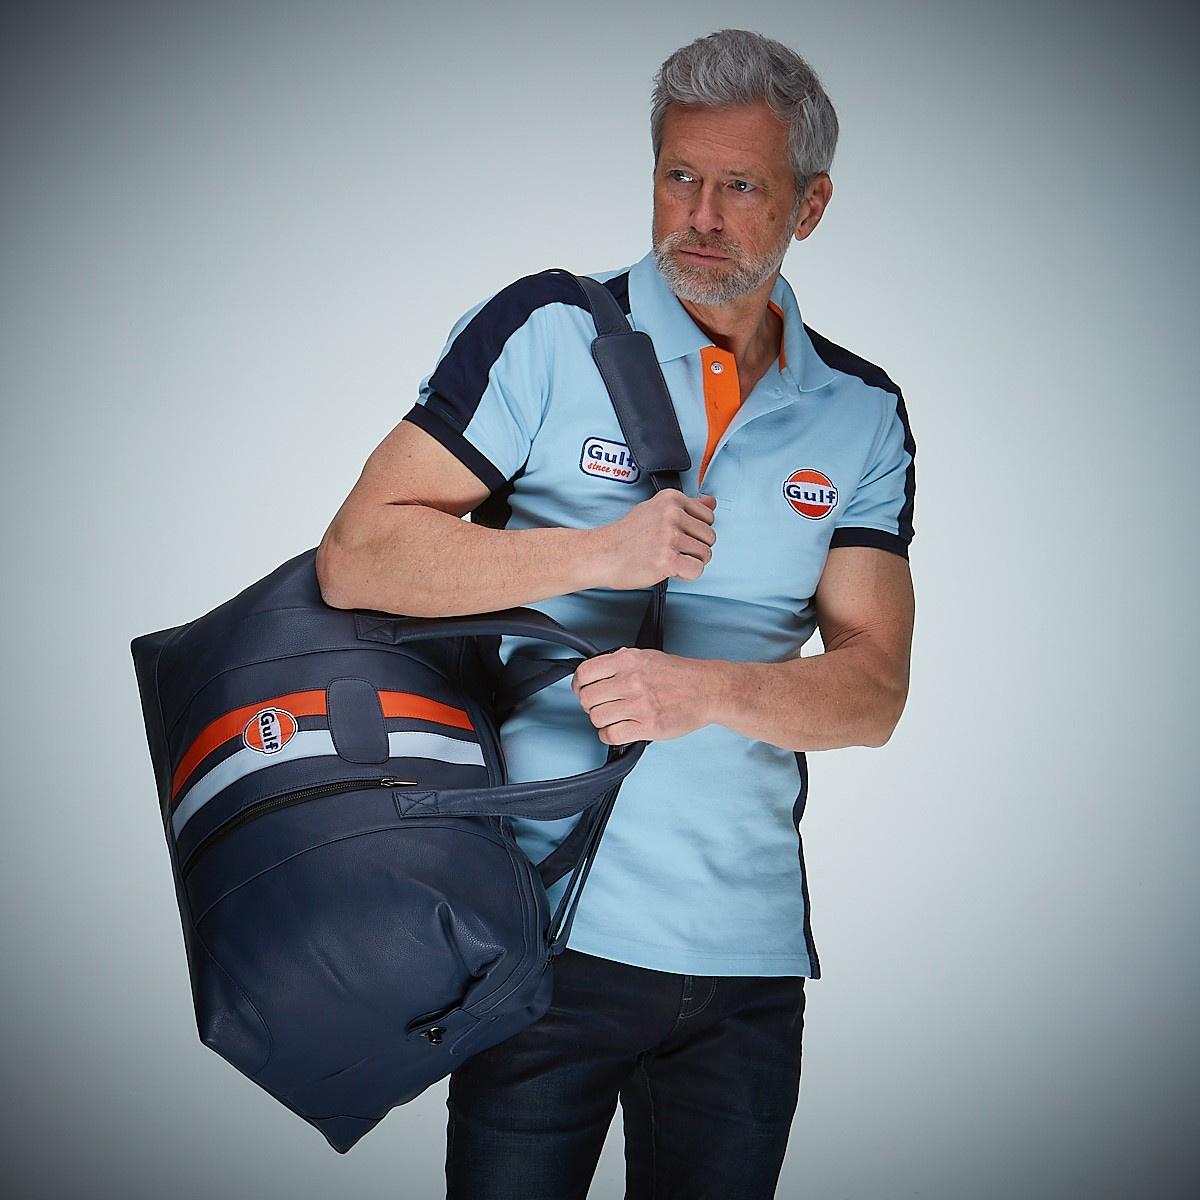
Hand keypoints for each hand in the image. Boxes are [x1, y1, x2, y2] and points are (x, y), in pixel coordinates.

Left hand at [570, 646, 711, 744]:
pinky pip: (611, 735)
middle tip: (601, 706)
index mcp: (628, 660)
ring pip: (597, 718)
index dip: (579, 685)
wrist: (708, 689)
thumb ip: (619, 662)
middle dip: (590, 705)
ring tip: (613, 718)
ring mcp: (639, 704)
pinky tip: (618, 730)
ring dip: (601, 721)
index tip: (582, 690)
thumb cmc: (680, 675)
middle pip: (587, 699)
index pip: (584, 673)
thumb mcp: (646, 656)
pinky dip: (609, 735)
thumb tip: (595, 672)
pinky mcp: (647, 726)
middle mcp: (631, 681)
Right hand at [591, 489, 716, 589]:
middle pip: (710, 536)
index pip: (708, 515)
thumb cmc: (625, 535)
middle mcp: (672, 514)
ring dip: (690, 562)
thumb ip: (686, 506)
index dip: (695, 531)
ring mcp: (669, 537)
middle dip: (695, 548)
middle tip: (672, 550)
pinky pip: (697, 570)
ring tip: (668, 558)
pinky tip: (669, 569)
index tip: (678, 535)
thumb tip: (711, 501)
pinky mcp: (667, 559)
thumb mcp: (655, 509)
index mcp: (671, 499)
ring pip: (705, 554)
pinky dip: (686, 575)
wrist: (601, 554)